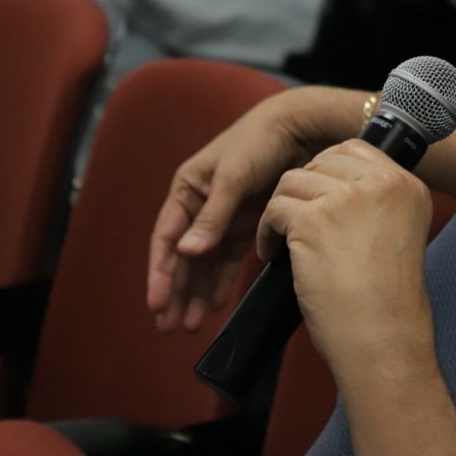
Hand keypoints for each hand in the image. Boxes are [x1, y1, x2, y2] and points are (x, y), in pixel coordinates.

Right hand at [147, 91, 315, 331]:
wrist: (298, 129)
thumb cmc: (258, 143)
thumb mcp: (233, 178)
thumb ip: (213, 216)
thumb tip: (187, 253)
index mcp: (187, 190)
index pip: (166, 238)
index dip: (160, 272)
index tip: (156, 303)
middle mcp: (200, 206)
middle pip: (182, 256)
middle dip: (175, 291)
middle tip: (168, 327)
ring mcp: (224, 217)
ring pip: (204, 263)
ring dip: (195, 292)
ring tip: (190, 325)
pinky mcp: (248, 224)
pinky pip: (228, 259)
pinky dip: (220, 281)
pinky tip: (215, 304)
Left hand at [256, 141, 434, 369]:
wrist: (383, 339)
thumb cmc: (386, 302)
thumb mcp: (397, 236)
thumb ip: (374, 204)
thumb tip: (329, 184)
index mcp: (408, 186)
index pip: (355, 150)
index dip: (327, 174)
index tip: (318, 203)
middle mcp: (383, 184)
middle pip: (321, 161)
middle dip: (303, 192)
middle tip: (297, 225)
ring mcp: (348, 199)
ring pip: (293, 182)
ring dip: (282, 211)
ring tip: (283, 243)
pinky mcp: (314, 220)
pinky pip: (275, 208)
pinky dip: (266, 232)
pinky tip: (273, 254)